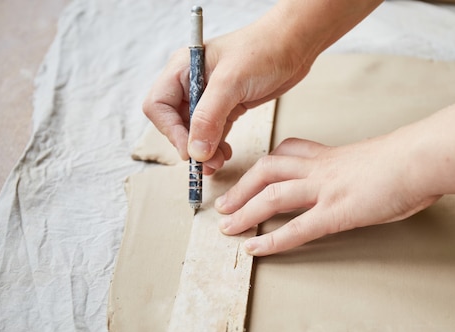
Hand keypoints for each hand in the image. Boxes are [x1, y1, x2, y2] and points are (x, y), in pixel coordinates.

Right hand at [142, 0, 381, 173]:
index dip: (170, 131)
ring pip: (195, 132)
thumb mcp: (231, 82)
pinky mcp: (227, 106)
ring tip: (218, 163)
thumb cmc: (263, 50)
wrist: (295, 44)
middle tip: (207, 163)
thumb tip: (195, 151)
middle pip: (175, 122)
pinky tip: (225, 154)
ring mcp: (209, 96)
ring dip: (204, 150)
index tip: (190, 150)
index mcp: (183, 69)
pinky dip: (217, 146)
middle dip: (190, 145)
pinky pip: (214, 132)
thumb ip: (209, 117)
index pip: (158, 106)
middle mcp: (191, 83)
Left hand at [215, 137, 440, 255]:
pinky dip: (272, 240)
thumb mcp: (380, 159)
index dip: (266, 163)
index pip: (288, 151)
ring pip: (273, 196)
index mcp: (331, 156)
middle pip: (268, 171)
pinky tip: (255, 249)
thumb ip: (364, 171)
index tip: (254, 172)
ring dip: (245, 213)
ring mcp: (326, 189)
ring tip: (227, 228)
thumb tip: (371, 182)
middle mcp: (321, 169)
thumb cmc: (411, 160)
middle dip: (242, 188)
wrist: (422, 159)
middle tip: (225, 205)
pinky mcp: (336, 212)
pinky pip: (296, 228)